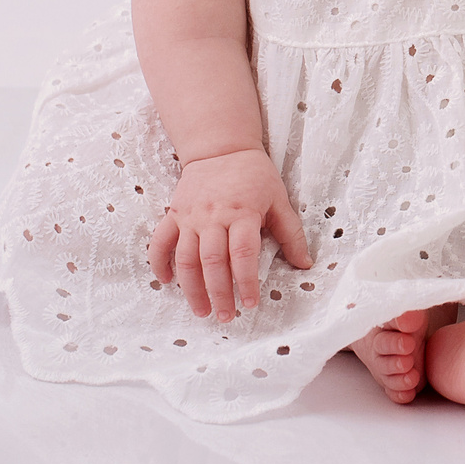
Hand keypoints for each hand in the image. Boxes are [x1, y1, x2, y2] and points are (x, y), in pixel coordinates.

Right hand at [148, 148, 312, 322]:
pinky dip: (159, 263)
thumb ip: (291, 233)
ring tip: (201, 311)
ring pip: (185, 258)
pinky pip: (160, 241)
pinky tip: (167, 282)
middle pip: (212, 262)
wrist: (221, 146)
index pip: (242, 254)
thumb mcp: (279, 199)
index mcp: (242, 213)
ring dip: (191, 288)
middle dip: (218, 293)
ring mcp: (190, 216)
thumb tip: (305, 264)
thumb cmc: (254, 174)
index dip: (246, 282)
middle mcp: (213, 216)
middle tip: (225, 316)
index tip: (251, 304)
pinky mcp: (173, 214)